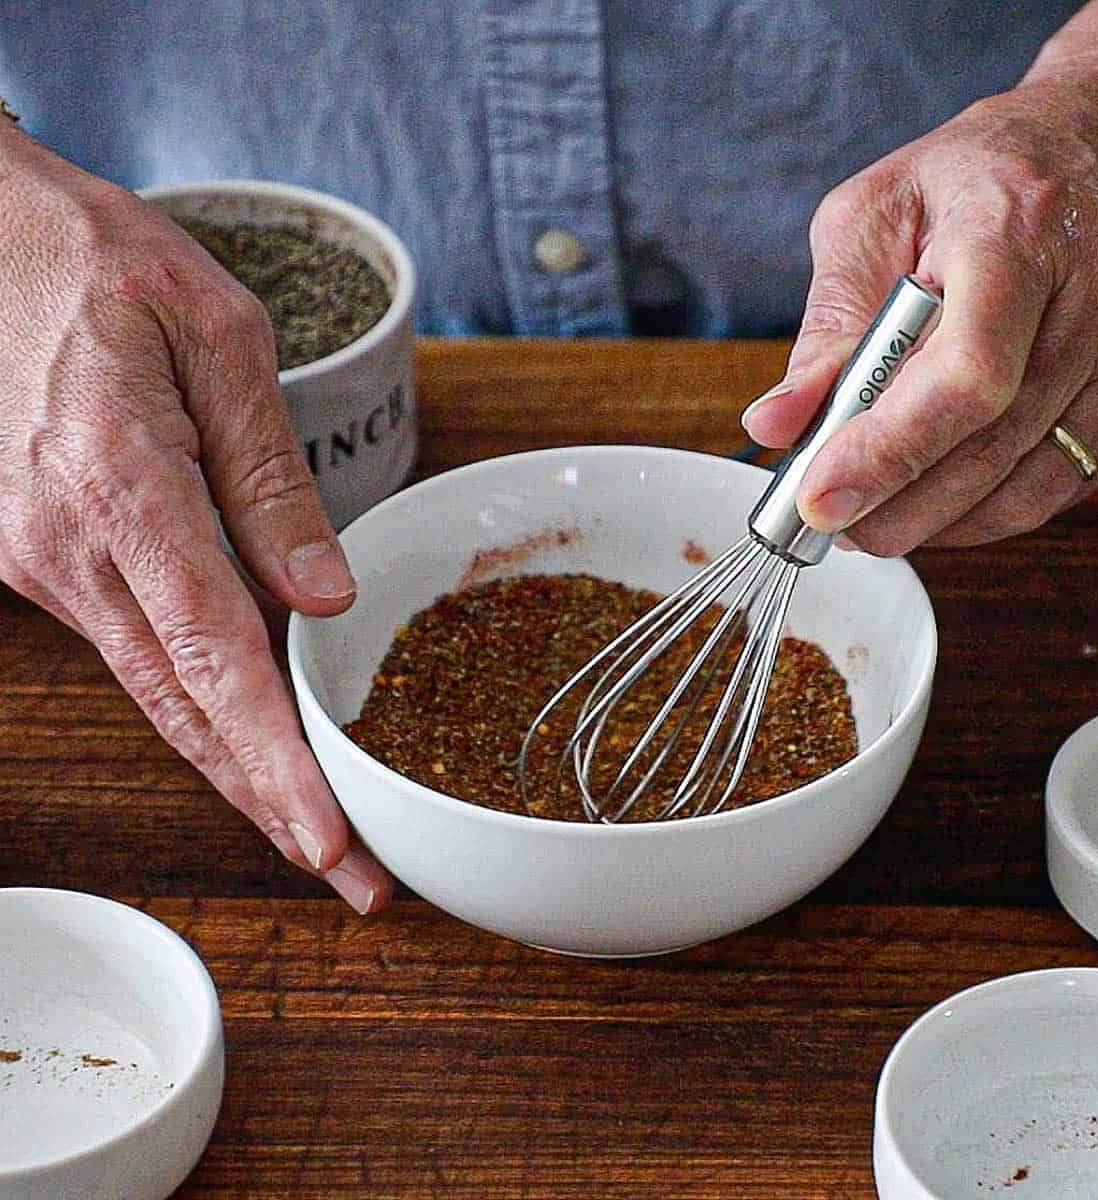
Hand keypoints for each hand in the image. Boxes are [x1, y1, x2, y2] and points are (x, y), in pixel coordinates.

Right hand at [0, 125, 390, 911]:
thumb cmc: (97, 262)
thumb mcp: (216, 338)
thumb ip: (270, 476)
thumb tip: (321, 598)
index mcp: (122, 488)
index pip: (215, 657)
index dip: (274, 758)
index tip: (328, 837)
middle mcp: (71, 550)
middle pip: (186, 708)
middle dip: (272, 803)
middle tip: (354, 878)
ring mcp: (49, 563)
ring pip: (161, 694)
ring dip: (241, 768)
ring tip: (319, 832)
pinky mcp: (50, 557)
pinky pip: (139, 649)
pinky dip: (202, 707)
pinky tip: (254, 739)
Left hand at [742, 31, 1097, 553]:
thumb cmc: (984, 173)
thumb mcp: (877, 215)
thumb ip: (827, 323)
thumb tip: (775, 426)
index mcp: (1020, 228)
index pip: (966, 373)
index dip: (889, 451)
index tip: (820, 498)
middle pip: (993, 446)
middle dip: (895, 507)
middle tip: (831, 522)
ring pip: (1032, 485)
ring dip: (939, 523)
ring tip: (876, 518)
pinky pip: (1066, 485)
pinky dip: (993, 510)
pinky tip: (944, 496)